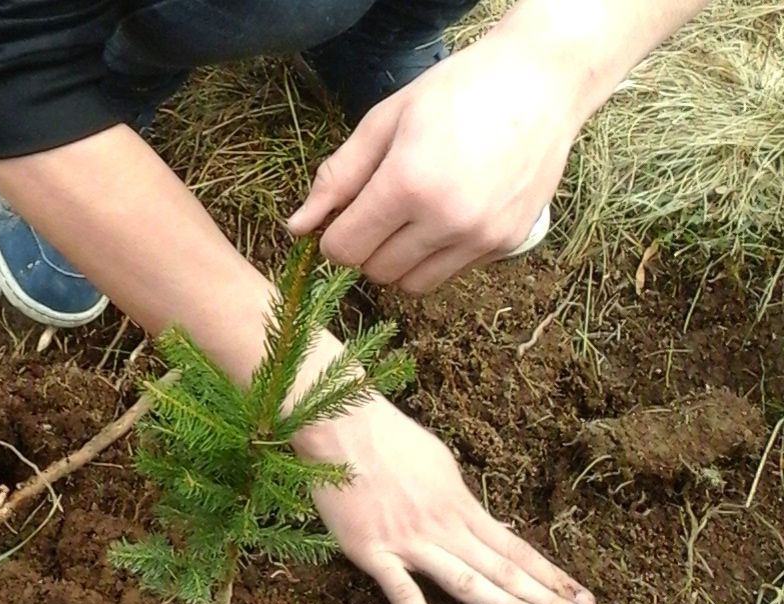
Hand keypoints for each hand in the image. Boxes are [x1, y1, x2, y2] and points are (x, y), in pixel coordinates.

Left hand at [287, 38, 581, 293]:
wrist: (542, 83)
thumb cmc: (456, 92)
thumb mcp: (384, 122)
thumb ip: (337, 178)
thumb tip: (297, 228)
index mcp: (408, 185)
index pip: (344, 249)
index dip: (333, 236)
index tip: (345, 214)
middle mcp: (447, 220)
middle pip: (375, 271)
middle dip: (366, 246)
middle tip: (379, 208)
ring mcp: (481, 236)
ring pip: (412, 285)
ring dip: (399, 260)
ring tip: (411, 215)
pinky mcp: (507, 244)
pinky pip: (450, 274)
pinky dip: (436, 256)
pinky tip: (446, 214)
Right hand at [297, 397, 594, 603]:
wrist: (338, 424)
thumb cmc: (384, 435)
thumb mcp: (437, 461)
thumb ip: (457, 497)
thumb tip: (480, 522)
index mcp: (460, 503)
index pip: (515, 548)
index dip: (551, 576)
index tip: (583, 597)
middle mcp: (444, 526)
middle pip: (504, 570)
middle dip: (547, 599)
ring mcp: (410, 541)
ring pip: (468, 583)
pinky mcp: (372, 552)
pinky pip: (404, 594)